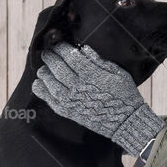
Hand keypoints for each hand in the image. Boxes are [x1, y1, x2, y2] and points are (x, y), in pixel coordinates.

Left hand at [31, 41, 164, 157]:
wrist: (125, 122)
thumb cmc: (125, 94)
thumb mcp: (117, 72)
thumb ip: (98, 60)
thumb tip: (82, 49)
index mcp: (92, 74)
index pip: (69, 56)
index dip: (61, 48)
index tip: (58, 43)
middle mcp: (79, 86)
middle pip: (56, 67)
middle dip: (50, 57)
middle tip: (48, 52)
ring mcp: (71, 100)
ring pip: (48, 82)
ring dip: (44, 72)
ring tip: (44, 68)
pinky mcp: (67, 111)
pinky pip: (48, 99)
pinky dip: (41, 89)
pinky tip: (41, 83)